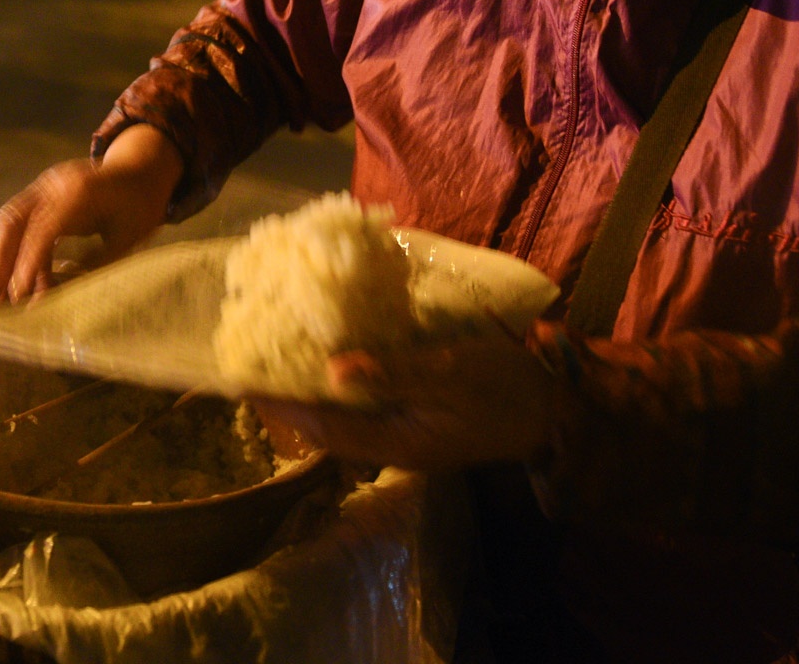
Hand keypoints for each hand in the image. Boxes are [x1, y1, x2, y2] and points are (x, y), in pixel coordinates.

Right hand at [0, 124, 183, 305]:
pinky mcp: (39, 197)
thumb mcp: (128, 239)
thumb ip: (96, 264)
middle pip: (12, 221)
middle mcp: (53, 184)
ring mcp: (43, 188)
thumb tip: (61, 298)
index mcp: (80, 190)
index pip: (43, 228)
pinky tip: (20, 287)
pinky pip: (19, 226)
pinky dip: (18, 257)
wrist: (141, 171)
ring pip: (9, 224)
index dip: (27, 263)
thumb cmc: (140, 206)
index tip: (17, 296)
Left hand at [252, 337, 559, 471]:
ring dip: (312, 389)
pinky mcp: (419, 412)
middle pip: (327, 425)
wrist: (557, 403)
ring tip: (277, 358)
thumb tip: (333, 371)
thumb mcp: (450, 372)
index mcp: (397, 443)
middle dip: (289, 400)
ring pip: (345, 414)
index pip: (323, 428)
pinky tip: (332, 354)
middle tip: (249, 366)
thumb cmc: (504, 386)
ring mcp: (408, 429)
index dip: (281, 406)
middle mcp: (395, 443)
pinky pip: (368, 402)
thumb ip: (393, 372)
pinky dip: (343, 381)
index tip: (241, 382)